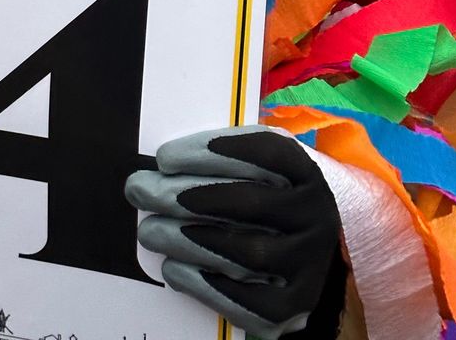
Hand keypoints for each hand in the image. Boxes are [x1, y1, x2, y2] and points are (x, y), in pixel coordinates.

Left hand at [126, 126, 345, 339]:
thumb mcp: (254, 171)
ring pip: (248, 253)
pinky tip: (173, 269)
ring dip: (188, 240)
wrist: (302, 254)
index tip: (164, 157)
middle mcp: (314, 215)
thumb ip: (216, 164)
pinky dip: (208, 287)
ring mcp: (310, 262)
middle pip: (250, 203)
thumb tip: (156, 173)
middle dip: (187, 196)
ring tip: (149, 231)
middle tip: (140, 191)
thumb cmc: (261, 201)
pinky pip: (252, 303)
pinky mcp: (296, 305)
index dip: (216, 151)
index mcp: (303, 172)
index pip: (267, 152)